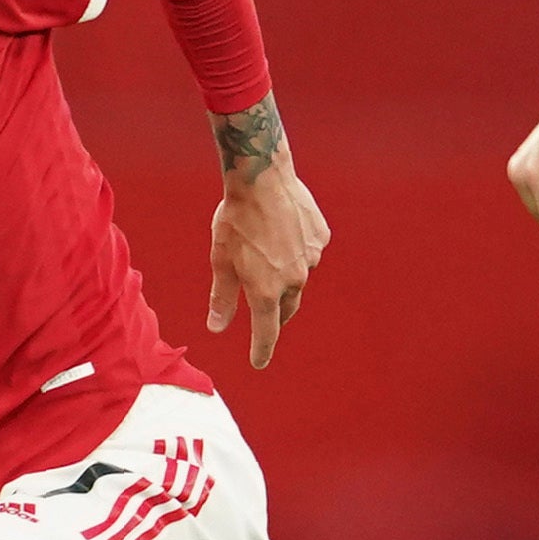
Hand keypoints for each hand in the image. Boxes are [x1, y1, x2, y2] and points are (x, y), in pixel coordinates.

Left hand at [207, 159, 329, 370]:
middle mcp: (293, 279)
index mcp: (266, 290)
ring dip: (285, 275)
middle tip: (264, 312)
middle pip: (286, 307)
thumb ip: (222, 298)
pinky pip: (308, 251)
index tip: (258, 362)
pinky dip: (296, 249)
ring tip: (267, 252)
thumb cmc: (236, 218)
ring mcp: (311, 257)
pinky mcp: (320, 237)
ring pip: (299, 277)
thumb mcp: (221, 260)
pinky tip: (282, 231)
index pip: (266, 332)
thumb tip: (217, 328)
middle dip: (275, 313)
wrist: (262, 177)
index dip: (261, 350)